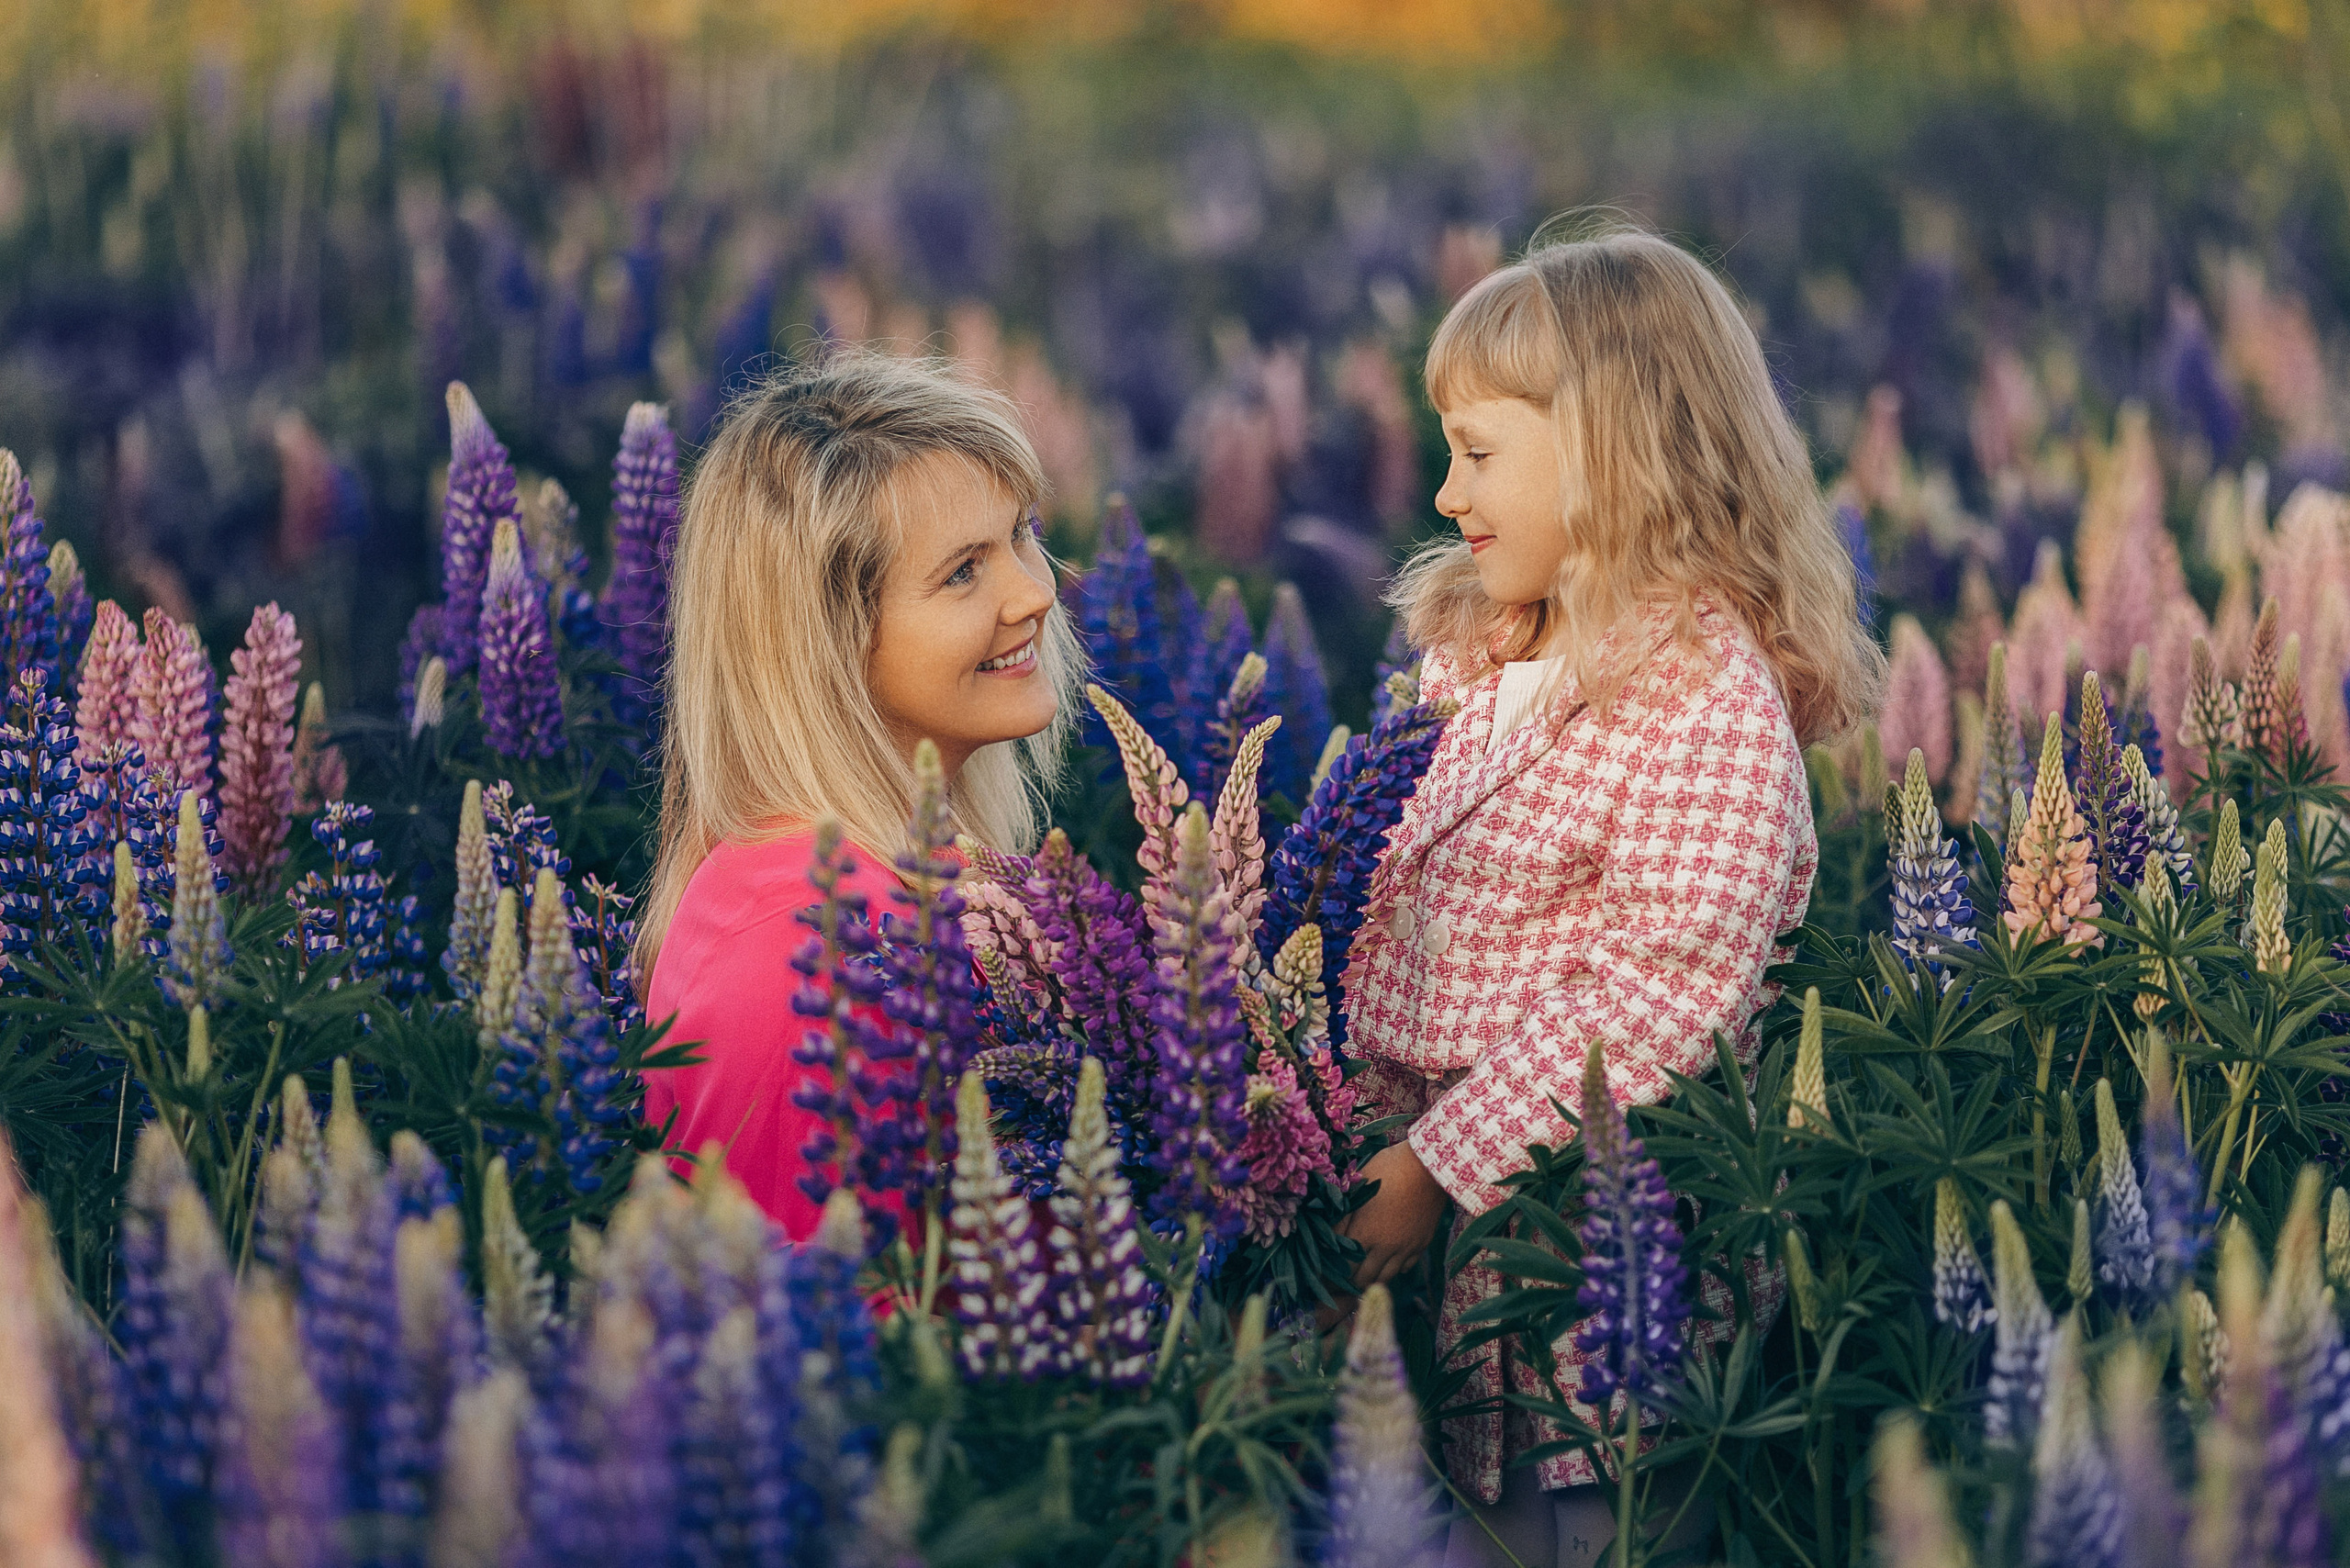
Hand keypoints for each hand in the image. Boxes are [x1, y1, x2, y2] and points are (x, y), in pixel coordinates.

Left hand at [1336, 1141, 1450, 1292]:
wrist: (1428, 1166)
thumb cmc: (1387, 1169)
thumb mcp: (1358, 1188)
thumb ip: (1342, 1217)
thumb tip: (1327, 1238)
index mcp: (1365, 1233)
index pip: (1343, 1268)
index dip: (1331, 1277)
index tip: (1323, 1278)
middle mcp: (1385, 1247)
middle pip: (1363, 1279)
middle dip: (1348, 1283)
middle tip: (1338, 1281)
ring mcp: (1406, 1248)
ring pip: (1385, 1278)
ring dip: (1371, 1280)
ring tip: (1361, 1276)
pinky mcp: (1421, 1244)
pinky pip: (1405, 1267)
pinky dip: (1393, 1269)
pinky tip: (1387, 1262)